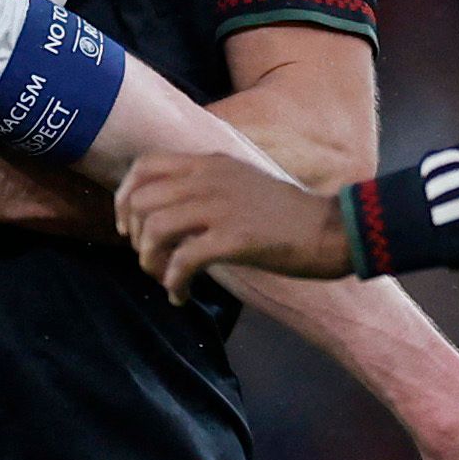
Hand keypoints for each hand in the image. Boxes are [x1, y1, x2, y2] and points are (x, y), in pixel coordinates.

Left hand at [118, 151, 349, 296]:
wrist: (332, 230)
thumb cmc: (288, 215)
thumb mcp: (240, 183)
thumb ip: (205, 187)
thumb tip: (166, 212)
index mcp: (210, 163)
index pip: (145, 166)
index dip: (125, 198)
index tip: (129, 228)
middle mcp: (210, 178)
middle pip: (143, 200)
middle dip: (136, 237)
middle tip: (150, 261)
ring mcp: (222, 207)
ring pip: (156, 229)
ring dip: (151, 262)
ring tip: (166, 280)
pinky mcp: (235, 238)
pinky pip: (183, 261)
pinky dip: (174, 283)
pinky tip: (181, 296)